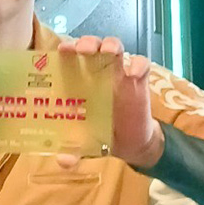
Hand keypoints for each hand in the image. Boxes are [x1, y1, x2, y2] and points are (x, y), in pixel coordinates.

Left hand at [56, 36, 163, 168]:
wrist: (128, 143)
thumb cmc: (99, 134)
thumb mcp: (84, 144)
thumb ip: (73, 151)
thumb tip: (63, 162)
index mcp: (78, 81)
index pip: (71, 57)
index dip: (66, 50)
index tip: (61, 51)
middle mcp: (97, 71)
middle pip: (92, 46)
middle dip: (87, 42)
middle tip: (82, 49)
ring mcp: (119, 73)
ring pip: (115, 47)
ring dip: (110, 45)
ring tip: (108, 51)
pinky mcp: (139, 81)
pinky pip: (141, 64)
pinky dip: (138, 65)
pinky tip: (134, 74)